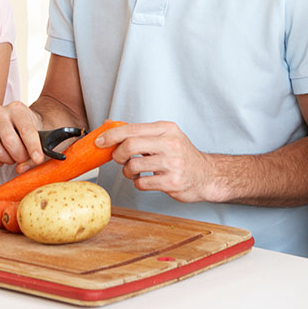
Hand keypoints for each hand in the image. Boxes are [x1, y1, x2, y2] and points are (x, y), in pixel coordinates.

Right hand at [0, 101, 43, 170]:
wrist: (14, 122)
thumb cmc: (27, 128)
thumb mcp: (38, 135)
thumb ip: (35, 153)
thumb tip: (21, 169)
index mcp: (17, 109)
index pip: (26, 130)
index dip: (33, 147)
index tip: (38, 159)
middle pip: (9, 141)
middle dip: (20, 155)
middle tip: (24, 156)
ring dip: (8, 160)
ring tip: (13, 154)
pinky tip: (3, 154)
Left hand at [97, 121, 216, 202]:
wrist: (207, 175)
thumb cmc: (182, 155)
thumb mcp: (164, 136)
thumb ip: (138, 132)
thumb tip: (108, 125)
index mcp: (166, 129)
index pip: (132, 129)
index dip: (112, 135)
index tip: (100, 141)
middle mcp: (171, 144)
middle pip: (130, 145)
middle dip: (117, 154)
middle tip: (118, 158)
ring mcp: (172, 163)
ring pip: (134, 165)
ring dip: (127, 171)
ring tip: (133, 171)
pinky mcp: (172, 182)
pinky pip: (142, 183)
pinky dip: (138, 183)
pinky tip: (144, 180)